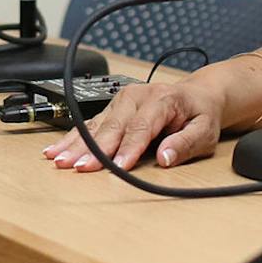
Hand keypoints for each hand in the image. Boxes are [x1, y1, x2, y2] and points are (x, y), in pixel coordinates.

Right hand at [40, 78, 227, 171]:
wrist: (196, 95)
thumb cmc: (200, 115)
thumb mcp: (205, 131)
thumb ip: (186, 144)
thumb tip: (165, 158)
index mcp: (162, 100)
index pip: (142, 127)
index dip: (128, 148)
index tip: (118, 167)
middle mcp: (137, 97)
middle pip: (113, 126)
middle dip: (94, 149)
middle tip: (78, 167)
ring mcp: (121, 101)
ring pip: (96, 125)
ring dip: (76, 144)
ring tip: (59, 160)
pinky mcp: (112, 108)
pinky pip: (91, 124)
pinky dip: (73, 138)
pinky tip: (56, 149)